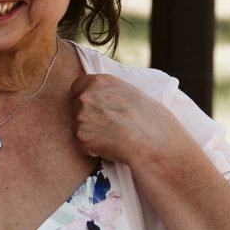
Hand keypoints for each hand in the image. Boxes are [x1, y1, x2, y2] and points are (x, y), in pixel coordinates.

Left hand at [71, 76, 188, 173]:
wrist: (153, 142)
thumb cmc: (150, 118)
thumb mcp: (130, 92)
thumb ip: (109, 92)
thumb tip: (101, 97)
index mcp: (99, 82)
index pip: (78, 87)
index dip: (85, 97)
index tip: (95, 107)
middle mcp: (86, 96)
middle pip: (76, 107)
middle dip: (88, 116)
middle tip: (108, 126)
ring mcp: (81, 117)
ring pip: (79, 126)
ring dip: (91, 133)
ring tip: (113, 136)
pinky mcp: (81, 137)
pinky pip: (82, 144)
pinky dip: (93, 148)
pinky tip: (111, 146)